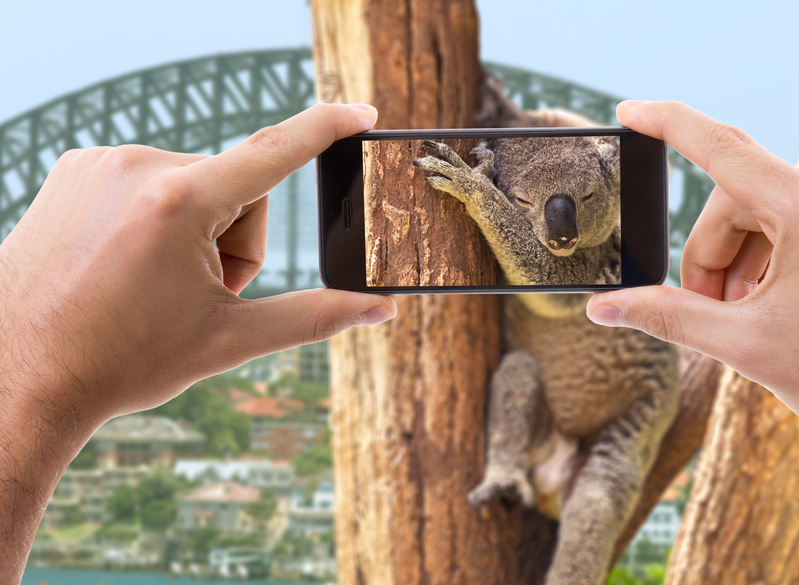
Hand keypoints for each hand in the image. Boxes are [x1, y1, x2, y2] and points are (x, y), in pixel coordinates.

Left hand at [0, 103, 397, 579]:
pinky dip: (157, 217)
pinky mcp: (73, 169)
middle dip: (235, 240)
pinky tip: (126, 263)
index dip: (327, 129)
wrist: (19, 377)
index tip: (362, 111)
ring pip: (193, 184)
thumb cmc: (123, 362)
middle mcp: (138, 166)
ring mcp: (99, 163)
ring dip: (196, 230)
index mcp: (181, 202)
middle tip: (199, 295)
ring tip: (156, 285)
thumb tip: (382, 310)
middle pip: (235, 188)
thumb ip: (316, 316)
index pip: (276, 151)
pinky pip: (149, 179)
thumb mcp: (231, 339)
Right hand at [587, 101, 798, 580]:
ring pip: (775, 208)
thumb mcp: (748, 347)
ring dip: (750, 258)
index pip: (724, 148)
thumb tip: (605, 308)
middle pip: (742, 200)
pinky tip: (789, 300)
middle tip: (717, 312)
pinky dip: (784, 250)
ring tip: (757, 314)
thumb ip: (668, 316)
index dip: (669, 125)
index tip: (633, 110)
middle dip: (716, 257)